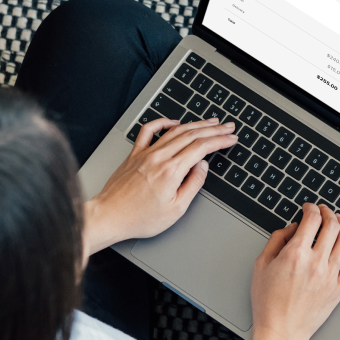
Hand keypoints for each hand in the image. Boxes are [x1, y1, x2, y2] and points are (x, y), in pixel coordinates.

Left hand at [82, 117, 237, 256]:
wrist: (109, 216)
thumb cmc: (139, 217)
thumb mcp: (175, 209)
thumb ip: (193, 184)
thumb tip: (202, 167)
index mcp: (171, 171)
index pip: (202, 147)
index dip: (220, 140)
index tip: (230, 138)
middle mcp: (159, 157)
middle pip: (192, 135)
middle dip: (213, 129)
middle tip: (227, 126)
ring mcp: (146, 153)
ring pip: (175, 131)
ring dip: (196, 124)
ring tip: (210, 122)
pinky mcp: (135, 154)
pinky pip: (149, 130)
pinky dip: (163, 122)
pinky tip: (174, 122)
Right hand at [241, 204, 339, 339]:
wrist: (281, 332)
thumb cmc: (268, 303)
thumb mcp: (261, 266)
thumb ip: (276, 240)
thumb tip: (292, 228)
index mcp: (296, 254)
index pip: (312, 219)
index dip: (311, 208)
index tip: (308, 207)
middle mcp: (316, 262)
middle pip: (332, 225)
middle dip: (328, 212)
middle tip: (324, 211)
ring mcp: (330, 275)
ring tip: (339, 221)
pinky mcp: (339, 288)